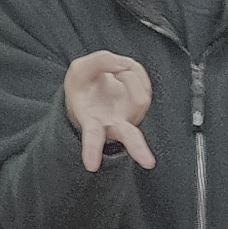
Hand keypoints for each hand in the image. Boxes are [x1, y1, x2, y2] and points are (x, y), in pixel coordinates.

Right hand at [60, 52, 160, 171]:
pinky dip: (134, 71)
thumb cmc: (83, 86)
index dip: (91, 151)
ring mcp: (131, 117)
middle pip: (129, 139)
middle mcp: (114, 125)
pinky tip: (123, 73)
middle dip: (139, 149)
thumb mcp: (80, 68)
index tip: (91, 166)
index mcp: (92, 123)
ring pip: (140, 97)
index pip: (91, 138)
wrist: (93, 89)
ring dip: (129, 75)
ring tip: (115, 71)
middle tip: (148, 162)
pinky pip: (143, 82)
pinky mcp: (142, 105)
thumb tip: (121, 65)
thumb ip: (99, 62)